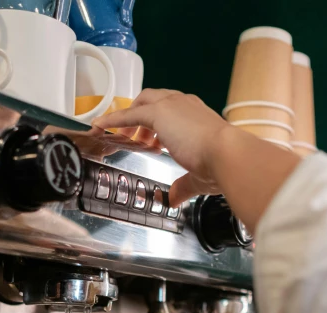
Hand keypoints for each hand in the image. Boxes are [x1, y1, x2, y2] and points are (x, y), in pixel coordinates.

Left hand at [91, 89, 229, 205]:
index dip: (159, 125)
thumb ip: (182, 186)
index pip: (173, 111)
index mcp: (198, 115)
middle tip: (134, 138)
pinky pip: (129, 114)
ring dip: (128, 119)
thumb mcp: (197, 177)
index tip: (153, 139)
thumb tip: (173, 198)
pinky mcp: (159, 113)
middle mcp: (185, 104)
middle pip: (155, 101)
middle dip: (141, 117)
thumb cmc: (219, 165)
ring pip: (141, 103)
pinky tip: (100, 126)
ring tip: (118, 136)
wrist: (226, 155)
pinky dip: (113, 119)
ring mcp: (172, 105)